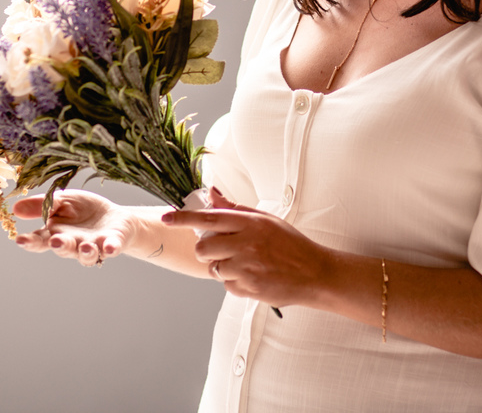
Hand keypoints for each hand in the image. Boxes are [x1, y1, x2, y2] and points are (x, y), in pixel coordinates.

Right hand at [13, 190, 137, 266]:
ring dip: (85, 252)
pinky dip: (111, 248)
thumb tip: (15, 209)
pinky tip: (110, 247)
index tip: (20, 240)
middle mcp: (73, 244)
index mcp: (56, 234)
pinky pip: (111, 248)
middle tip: (55, 241)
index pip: (40, 240)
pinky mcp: (112, 244)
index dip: (30, 242)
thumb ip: (43, 205)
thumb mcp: (62, 200)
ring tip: (85, 246)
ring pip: (87, 254)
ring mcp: (93, 246)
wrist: (113, 216)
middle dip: (60, 246)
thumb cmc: (82, 210)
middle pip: (64, 248)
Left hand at [162, 188, 335, 308]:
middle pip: (203, 248)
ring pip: (214, 268)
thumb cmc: (291, 244)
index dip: (184, 218)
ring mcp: (247, 268)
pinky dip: (234, 282)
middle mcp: (247, 244)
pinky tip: (252, 276)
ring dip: (222, 266)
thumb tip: (211, 193)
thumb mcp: (266, 220)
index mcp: (250, 224)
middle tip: (221, 249)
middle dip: (206, 249)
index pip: (209, 218)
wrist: (315, 273)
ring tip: (243, 263)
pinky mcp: (249, 288)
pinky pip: (226, 285)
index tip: (167, 218)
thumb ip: (235, 209)